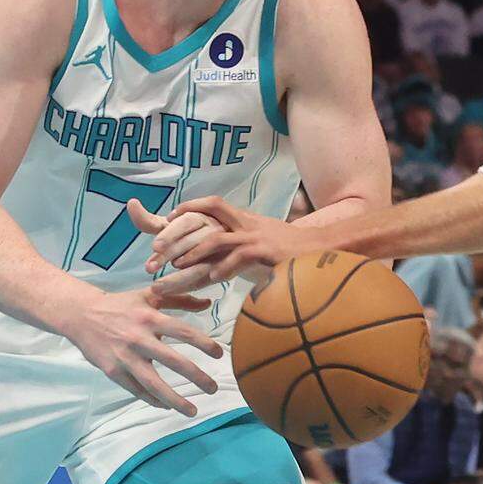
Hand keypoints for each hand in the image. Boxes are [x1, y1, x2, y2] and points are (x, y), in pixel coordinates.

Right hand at [60, 284, 222, 415]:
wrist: (82, 315)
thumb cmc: (121, 305)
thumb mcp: (150, 295)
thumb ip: (180, 299)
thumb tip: (208, 303)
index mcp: (150, 317)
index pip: (183, 332)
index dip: (204, 343)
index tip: (220, 354)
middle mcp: (139, 338)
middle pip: (173, 361)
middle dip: (196, 376)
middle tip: (213, 388)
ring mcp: (124, 357)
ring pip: (153, 384)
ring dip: (174, 399)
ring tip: (192, 410)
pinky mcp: (112, 371)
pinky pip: (136, 390)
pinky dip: (152, 399)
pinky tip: (166, 406)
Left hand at [144, 197, 326, 295]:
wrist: (325, 247)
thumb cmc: (293, 250)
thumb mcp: (264, 243)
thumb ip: (243, 248)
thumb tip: (221, 260)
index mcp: (245, 220)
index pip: (212, 204)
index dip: (189, 207)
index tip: (169, 217)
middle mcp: (247, 224)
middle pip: (207, 217)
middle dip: (180, 232)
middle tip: (157, 249)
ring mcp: (257, 236)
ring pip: (218, 238)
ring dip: (195, 252)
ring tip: (178, 265)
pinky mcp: (267, 252)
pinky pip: (240, 258)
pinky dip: (224, 268)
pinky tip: (213, 279)